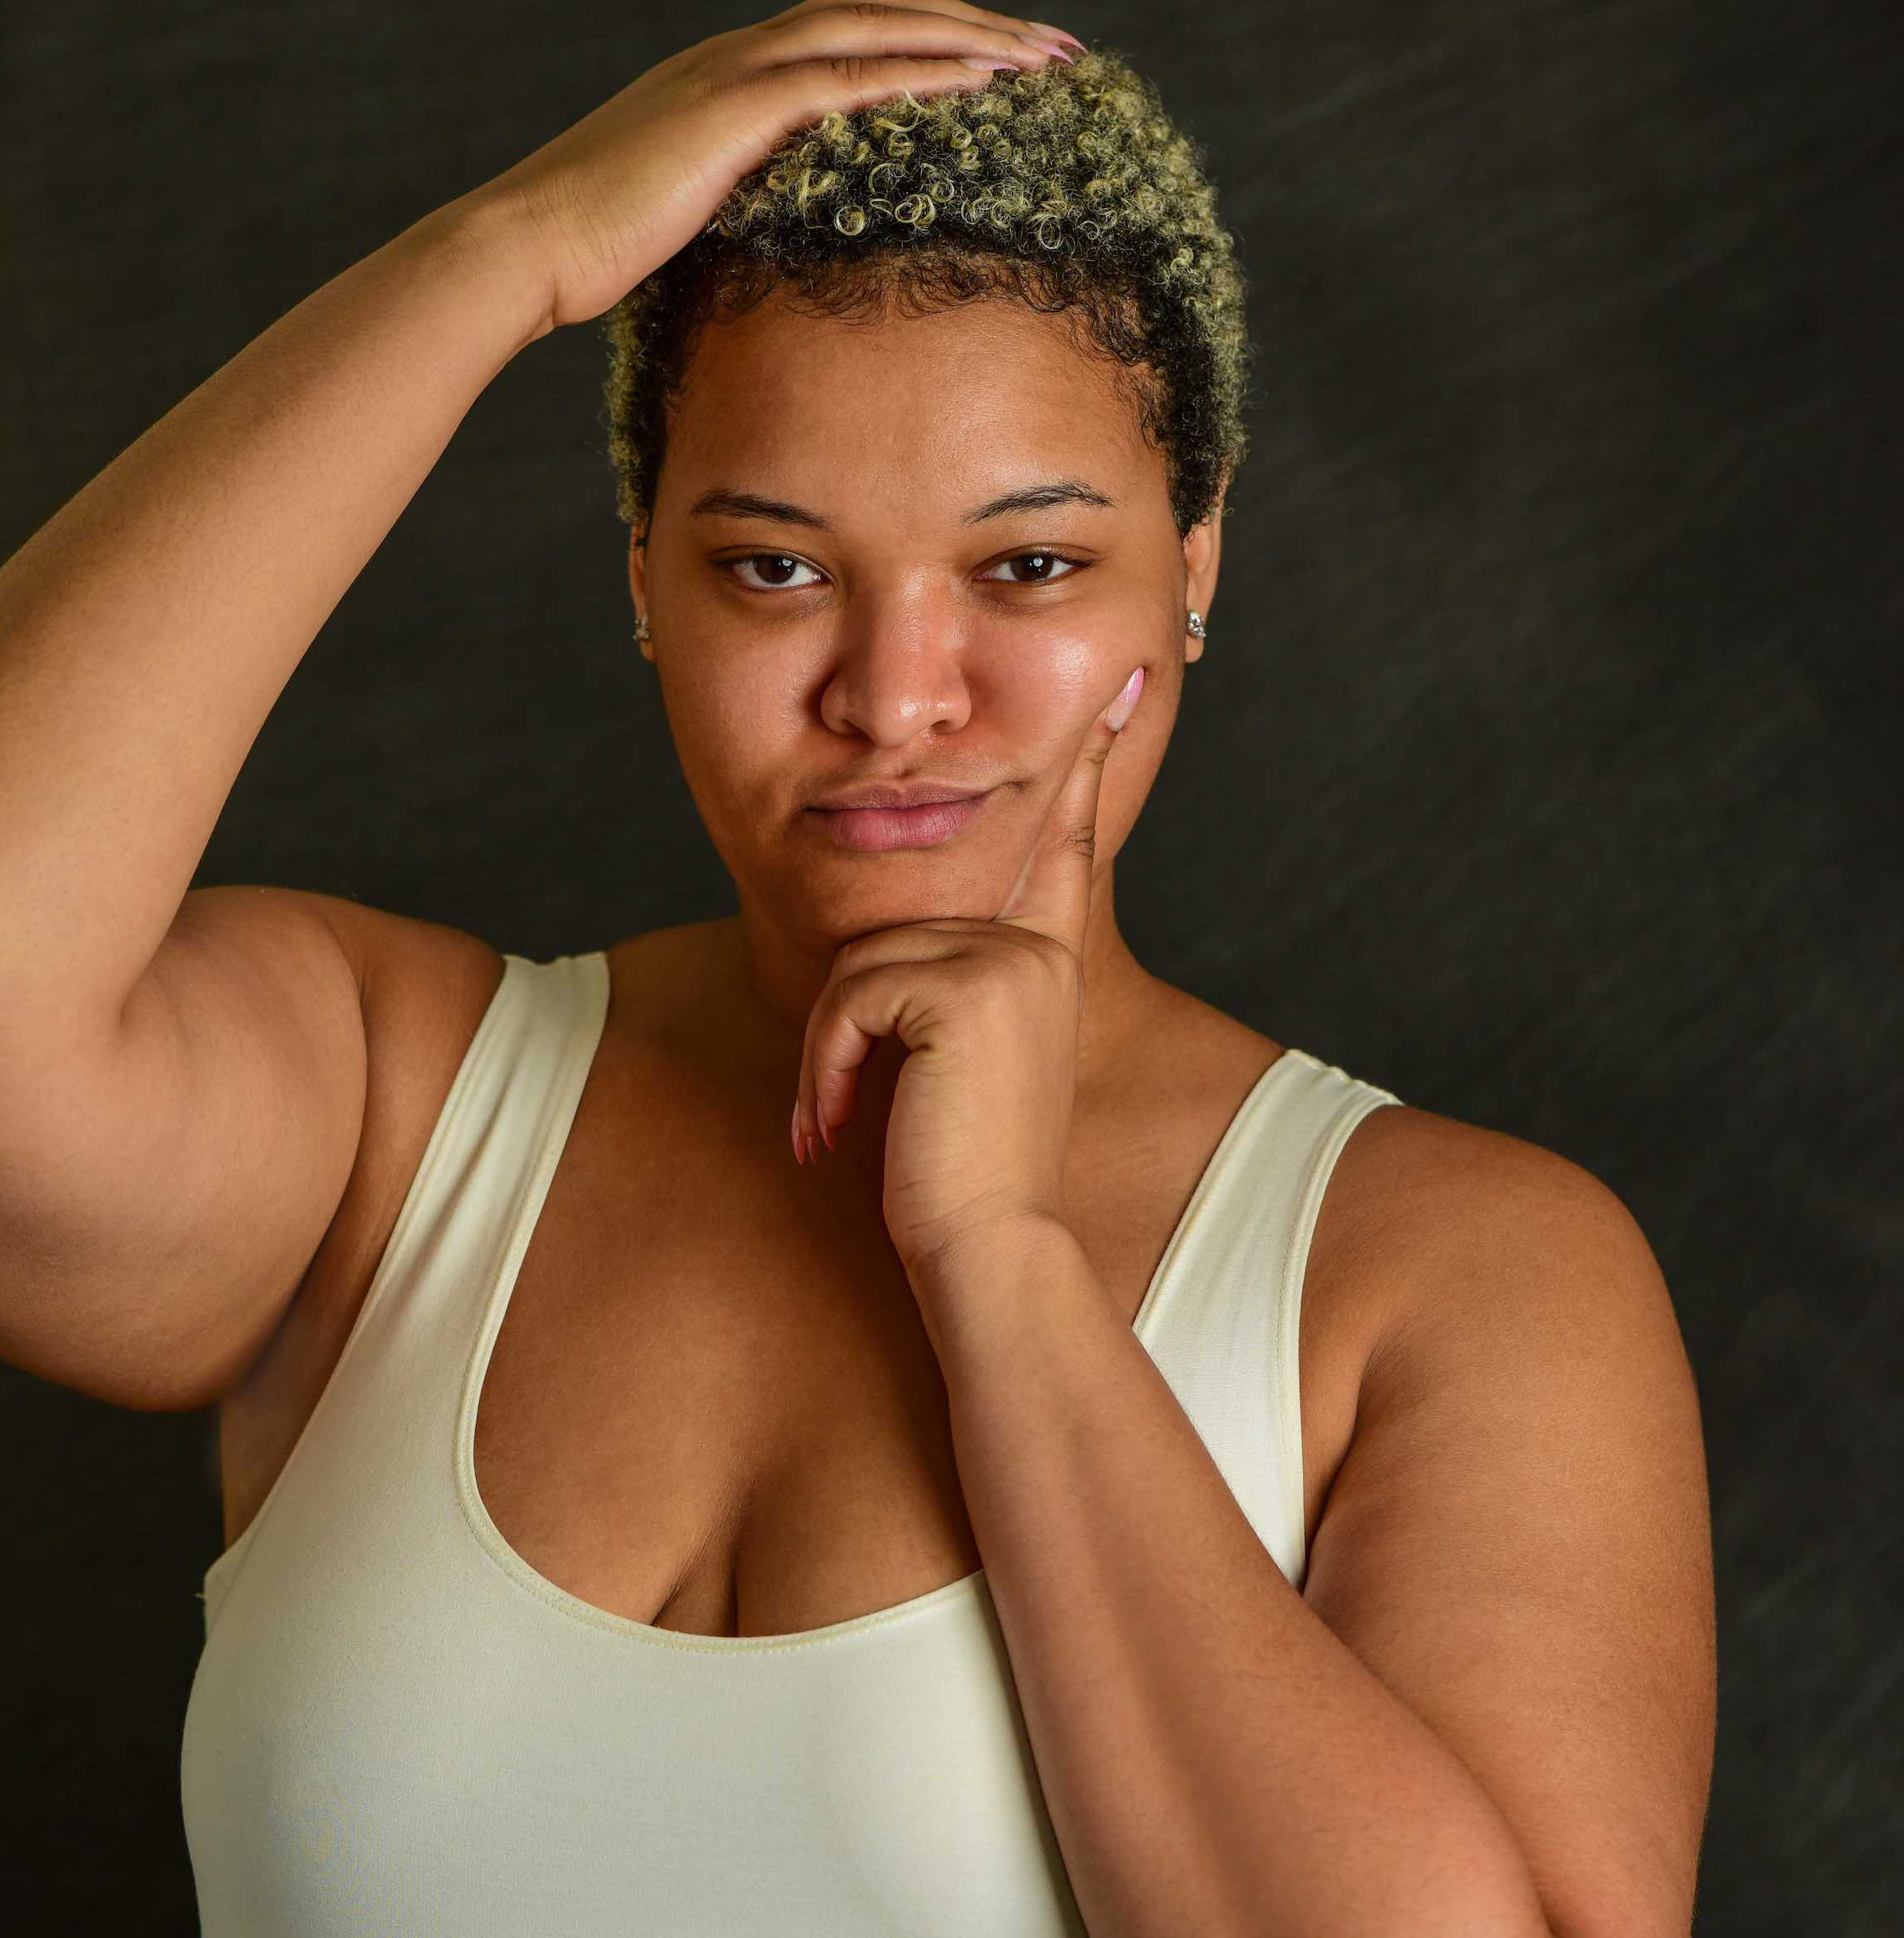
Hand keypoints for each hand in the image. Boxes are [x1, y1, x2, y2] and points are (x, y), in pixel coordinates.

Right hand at [478, 0, 1081, 332]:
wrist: (524, 248)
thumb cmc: (585, 255)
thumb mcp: (676, 224)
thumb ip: (730, 212)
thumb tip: (779, 253)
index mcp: (724, 76)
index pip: (845, 31)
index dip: (925, 36)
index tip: (995, 60)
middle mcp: (735, 54)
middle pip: (878, 9)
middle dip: (972, 21)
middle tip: (1052, 46)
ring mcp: (735, 72)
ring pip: (877, 25)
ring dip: (968, 34)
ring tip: (1043, 56)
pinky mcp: (735, 108)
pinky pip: (852, 75)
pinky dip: (924, 69)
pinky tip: (984, 81)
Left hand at [790, 664, 1146, 1278]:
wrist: (987, 1249)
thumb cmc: (958, 1179)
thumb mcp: (955, 1070)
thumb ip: (943, 998)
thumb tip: (887, 972)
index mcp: (1045, 961)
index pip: (1062, 846)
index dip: (1084, 767)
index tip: (1115, 688)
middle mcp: (1035, 949)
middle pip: (890, 933)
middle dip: (840, 1029)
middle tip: (831, 1120)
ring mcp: (1007, 963)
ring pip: (859, 969)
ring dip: (823, 1059)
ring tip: (835, 1131)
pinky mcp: (965, 989)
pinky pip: (850, 998)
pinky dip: (824, 1067)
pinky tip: (836, 1129)